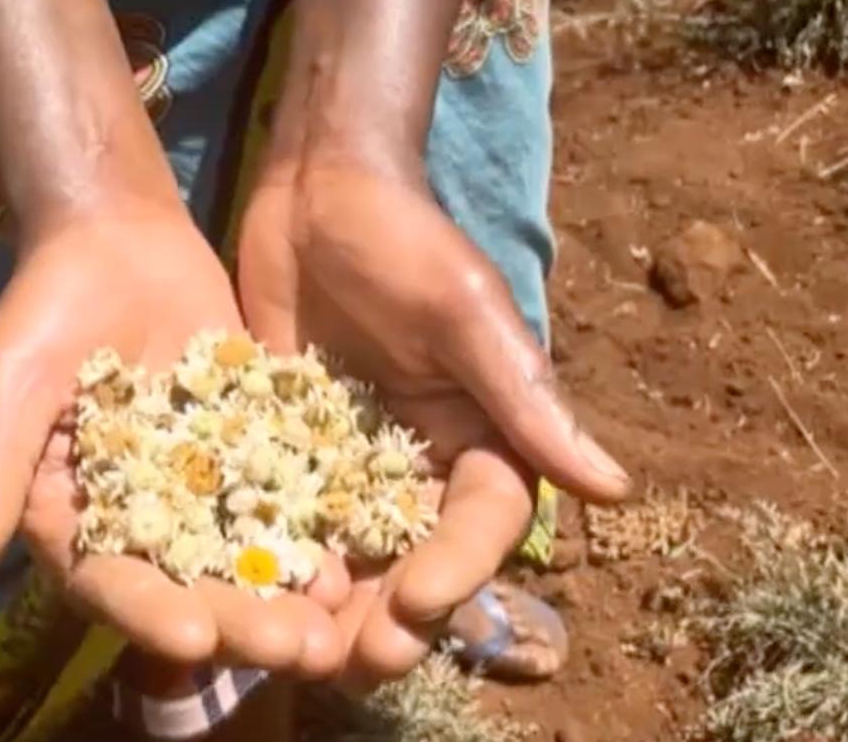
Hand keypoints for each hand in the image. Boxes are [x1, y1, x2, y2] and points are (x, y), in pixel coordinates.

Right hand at [0, 199, 345, 675]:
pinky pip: (288, 499)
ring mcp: (199, 492)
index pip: (108, 583)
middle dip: (243, 621)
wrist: (114, 233)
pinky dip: (318, 527)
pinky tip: (358, 551)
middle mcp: (137, 522)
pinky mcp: (251, 454)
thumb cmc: (43, 305)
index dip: (149, 615)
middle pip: (191, 587)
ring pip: (247, 555)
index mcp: (71, 522)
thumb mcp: (11, 385)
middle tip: (298, 648)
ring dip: (290, 592)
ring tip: (337, 619)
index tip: (195, 639)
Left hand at [236, 158, 632, 687]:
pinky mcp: (285, 451)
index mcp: (483, 439)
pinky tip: (232, 591)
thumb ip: (527, 400)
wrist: (316, 189)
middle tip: (358, 658)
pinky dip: (263, 558)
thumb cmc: (409, 239)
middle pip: (413, 562)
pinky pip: (278, 517)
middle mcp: (420, 465)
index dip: (457, 571)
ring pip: (346, 556)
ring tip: (295, 648)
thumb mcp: (468, 315)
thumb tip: (616, 489)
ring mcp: (350, 464)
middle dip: (390, 616)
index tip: (420, 600)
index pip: (481, 525)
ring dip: (326, 608)